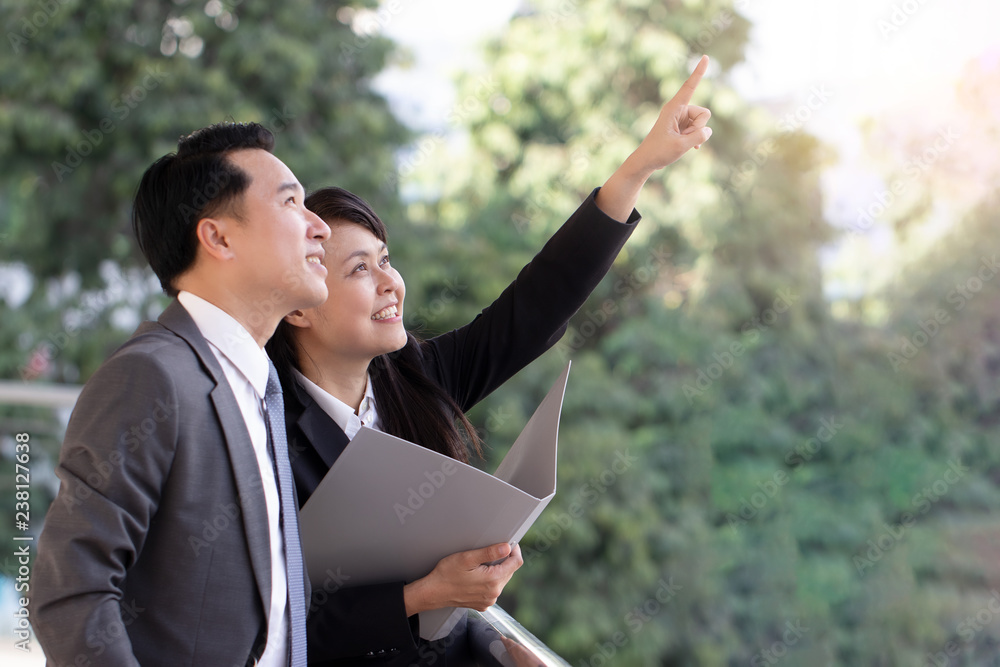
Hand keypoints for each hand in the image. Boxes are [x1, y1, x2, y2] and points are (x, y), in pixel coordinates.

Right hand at [403, 543, 523, 614]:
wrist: (433, 592)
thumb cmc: (446, 574)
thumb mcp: (467, 558)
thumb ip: (489, 552)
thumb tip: (507, 548)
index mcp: (493, 581)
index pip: (516, 563)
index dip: (515, 551)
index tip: (509, 544)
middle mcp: (493, 593)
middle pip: (510, 571)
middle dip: (504, 560)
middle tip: (488, 553)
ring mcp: (488, 600)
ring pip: (501, 580)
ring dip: (496, 570)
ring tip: (479, 565)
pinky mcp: (482, 604)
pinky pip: (492, 589)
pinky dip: (489, 581)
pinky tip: (476, 577)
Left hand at [632, 54, 712, 170]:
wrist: (646, 162)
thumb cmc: (659, 152)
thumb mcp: (681, 146)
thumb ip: (699, 137)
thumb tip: (708, 130)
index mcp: (674, 108)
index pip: (689, 86)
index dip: (699, 72)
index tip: (706, 57)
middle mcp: (679, 110)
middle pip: (704, 114)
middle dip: (699, 128)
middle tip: (682, 138)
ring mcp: (681, 118)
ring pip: (702, 123)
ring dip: (695, 135)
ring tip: (679, 142)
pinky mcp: (683, 126)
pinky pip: (699, 129)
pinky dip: (696, 139)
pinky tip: (691, 148)